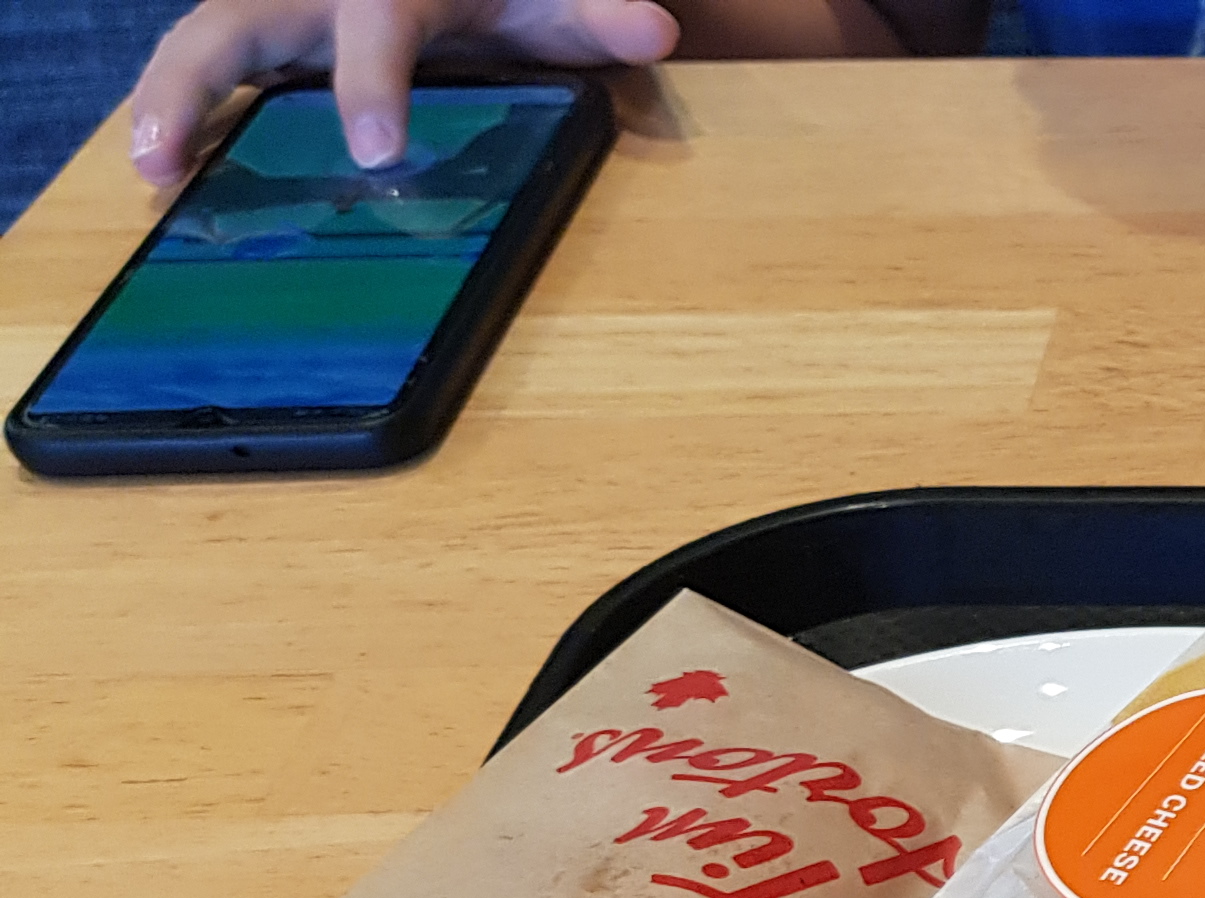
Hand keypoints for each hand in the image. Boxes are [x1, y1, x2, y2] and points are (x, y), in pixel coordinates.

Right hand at [127, 0, 678, 184]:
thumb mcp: (552, 1)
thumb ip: (600, 14)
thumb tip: (655, 30)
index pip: (375, 29)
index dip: (370, 88)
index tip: (377, 152)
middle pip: (235, 23)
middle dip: (199, 87)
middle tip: (176, 159)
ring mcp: (276, 14)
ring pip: (199, 42)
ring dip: (164, 103)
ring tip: (149, 172)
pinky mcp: (258, 41)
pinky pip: (202, 70)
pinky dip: (172, 113)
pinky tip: (160, 172)